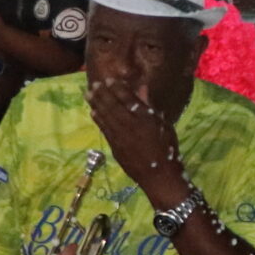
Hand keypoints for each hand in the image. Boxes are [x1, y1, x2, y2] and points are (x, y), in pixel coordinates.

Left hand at [85, 74, 183, 188]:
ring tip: (88, 94)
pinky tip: (93, 112)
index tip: (109, 80)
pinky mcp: (114, 146)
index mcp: (145, 118)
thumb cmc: (166, 149)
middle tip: (93, 84)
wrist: (159, 175)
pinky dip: (98, 119)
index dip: (117, 88)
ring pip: (105, 116)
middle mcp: (130, 125)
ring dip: (96, 104)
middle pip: (113, 105)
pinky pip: (104, 129)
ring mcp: (120, 136)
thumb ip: (150, 106)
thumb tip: (143, 88)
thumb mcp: (164, 125)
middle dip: (102, 94)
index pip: (128, 99)